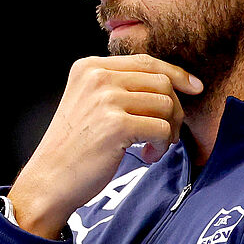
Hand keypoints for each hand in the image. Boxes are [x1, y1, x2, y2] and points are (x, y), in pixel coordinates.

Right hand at [7, 56, 200, 238]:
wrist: (49, 181)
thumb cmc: (73, 150)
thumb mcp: (89, 104)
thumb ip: (119, 87)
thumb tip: (171, 82)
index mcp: (89, 67)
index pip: (145, 61)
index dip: (175, 74)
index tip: (194, 87)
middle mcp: (97, 77)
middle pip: (161, 81)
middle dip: (173, 110)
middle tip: (166, 135)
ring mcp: (106, 99)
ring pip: (166, 105)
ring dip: (168, 130)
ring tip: (153, 147)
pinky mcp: (116, 125)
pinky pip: (161, 128)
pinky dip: (162, 145)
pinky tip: (147, 156)